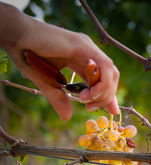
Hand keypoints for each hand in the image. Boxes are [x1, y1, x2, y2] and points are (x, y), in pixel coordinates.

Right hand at [0, 3, 119, 120]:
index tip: (111, 111)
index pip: (104, 79)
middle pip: (111, 77)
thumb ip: (59, 99)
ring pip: (111, 72)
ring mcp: (88, 47)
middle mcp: (89, 53)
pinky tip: (90, 93)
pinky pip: (105, 66)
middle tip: (90, 108)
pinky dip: (102, 83)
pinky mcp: (84, 45)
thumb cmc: (28, 56)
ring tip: (87, 101)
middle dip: (106, 97)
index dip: (109, 95)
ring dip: (104, 92)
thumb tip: (67, 118)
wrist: (15, 37)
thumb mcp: (47, 84)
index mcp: (82, 60)